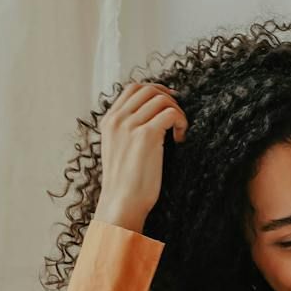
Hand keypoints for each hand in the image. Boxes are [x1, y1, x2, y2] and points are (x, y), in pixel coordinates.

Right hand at [91, 82, 187, 232]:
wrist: (122, 202)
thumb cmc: (125, 182)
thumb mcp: (118, 149)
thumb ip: (127, 131)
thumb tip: (151, 116)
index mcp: (108, 121)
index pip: (133, 89)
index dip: (155, 90)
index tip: (169, 102)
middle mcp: (117, 120)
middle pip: (149, 89)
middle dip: (169, 98)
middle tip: (177, 117)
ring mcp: (130, 126)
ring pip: (162, 99)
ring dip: (177, 111)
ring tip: (178, 131)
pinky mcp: (146, 135)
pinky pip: (171, 114)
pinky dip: (181, 122)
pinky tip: (180, 139)